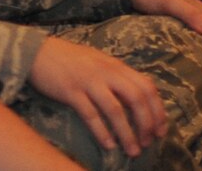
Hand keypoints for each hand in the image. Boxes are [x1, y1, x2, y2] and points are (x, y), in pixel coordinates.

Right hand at [28, 36, 166, 159]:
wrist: (40, 52)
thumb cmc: (72, 59)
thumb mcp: (101, 62)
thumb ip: (118, 76)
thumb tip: (137, 97)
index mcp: (117, 66)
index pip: (147, 87)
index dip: (157, 110)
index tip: (161, 129)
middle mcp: (107, 72)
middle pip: (136, 98)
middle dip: (147, 123)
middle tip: (149, 143)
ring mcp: (89, 81)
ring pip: (115, 109)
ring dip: (127, 133)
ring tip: (133, 150)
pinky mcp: (70, 92)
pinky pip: (90, 114)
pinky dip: (102, 131)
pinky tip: (109, 145)